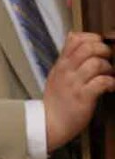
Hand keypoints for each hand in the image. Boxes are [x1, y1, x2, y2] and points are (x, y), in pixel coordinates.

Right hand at [44, 31, 114, 150]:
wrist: (49, 124)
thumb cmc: (56, 100)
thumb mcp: (56, 73)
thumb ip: (66, 56)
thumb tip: (73, 35)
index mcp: (61, 64)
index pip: (76, 39)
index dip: (92, 38)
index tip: (98, 47)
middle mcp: (66, 71)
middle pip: (88, 48)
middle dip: (104, 51)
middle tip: (106, 60)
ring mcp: (74, 83)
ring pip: (96, 63)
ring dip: (108, 68)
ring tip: (107, 76)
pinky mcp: (83, 97)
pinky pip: (102, 82)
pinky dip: (110, 83)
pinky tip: (109, 88)